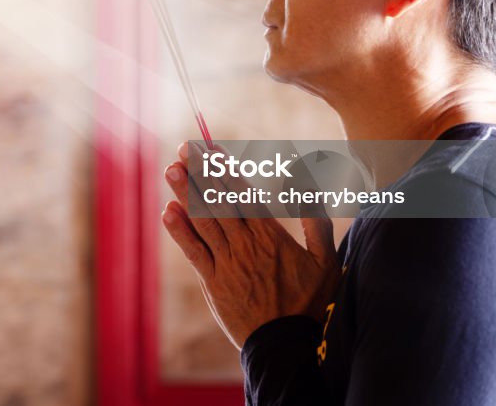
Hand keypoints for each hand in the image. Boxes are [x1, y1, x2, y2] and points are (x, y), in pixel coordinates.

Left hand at [162, 141, 340, 349]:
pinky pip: (194, 253)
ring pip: (203, 222)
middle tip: (185, 147)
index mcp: (271, 236)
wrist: (288, 347)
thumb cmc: (311, 305)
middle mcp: (246, 246)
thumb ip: (318, 223)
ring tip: (171, 169)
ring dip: (185, 194)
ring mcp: (227, 265)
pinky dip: (180, 232)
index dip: (225, 169)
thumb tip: (312, 188)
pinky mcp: (214, 284)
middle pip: (219, 201)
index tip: (211, 148)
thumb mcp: (326, 262)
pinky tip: (168, 212)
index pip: (242, 194)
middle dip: (201, 172)